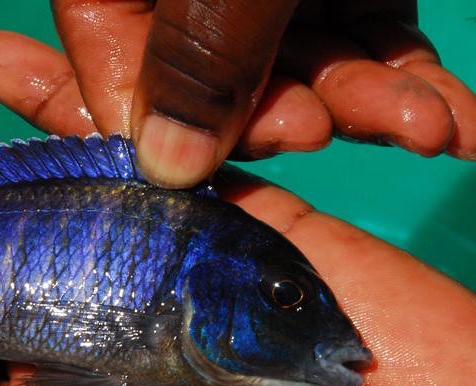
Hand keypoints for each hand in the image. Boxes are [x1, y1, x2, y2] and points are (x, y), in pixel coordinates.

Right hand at [0, 1, 475, 186]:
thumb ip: (201, 56)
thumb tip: (166, 169)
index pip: (112, 67)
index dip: (153, 129)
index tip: (201, 172)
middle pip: (217, 83)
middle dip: (282, 116)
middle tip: (323, 130)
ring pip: (303, 71)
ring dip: (368, 107)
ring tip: (430, 128)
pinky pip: (362, 44)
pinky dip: (405, 80)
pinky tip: (457, 122)